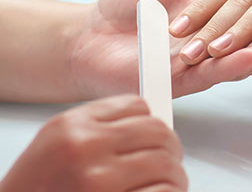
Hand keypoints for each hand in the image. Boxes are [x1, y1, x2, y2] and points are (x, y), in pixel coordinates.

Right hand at [0, 95, 186, 191]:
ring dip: (175, 174)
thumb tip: (147, 125)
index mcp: (73, 125)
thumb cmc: (36, 187)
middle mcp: (85, 147)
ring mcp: (99, 179)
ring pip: (166, 163)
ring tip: (169, 181)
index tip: (157, 135)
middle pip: (157, 132)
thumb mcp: (57, 142)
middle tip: (171, 160)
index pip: (137, 107)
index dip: (152, 122)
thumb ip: (98, 128)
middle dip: (171, 148)